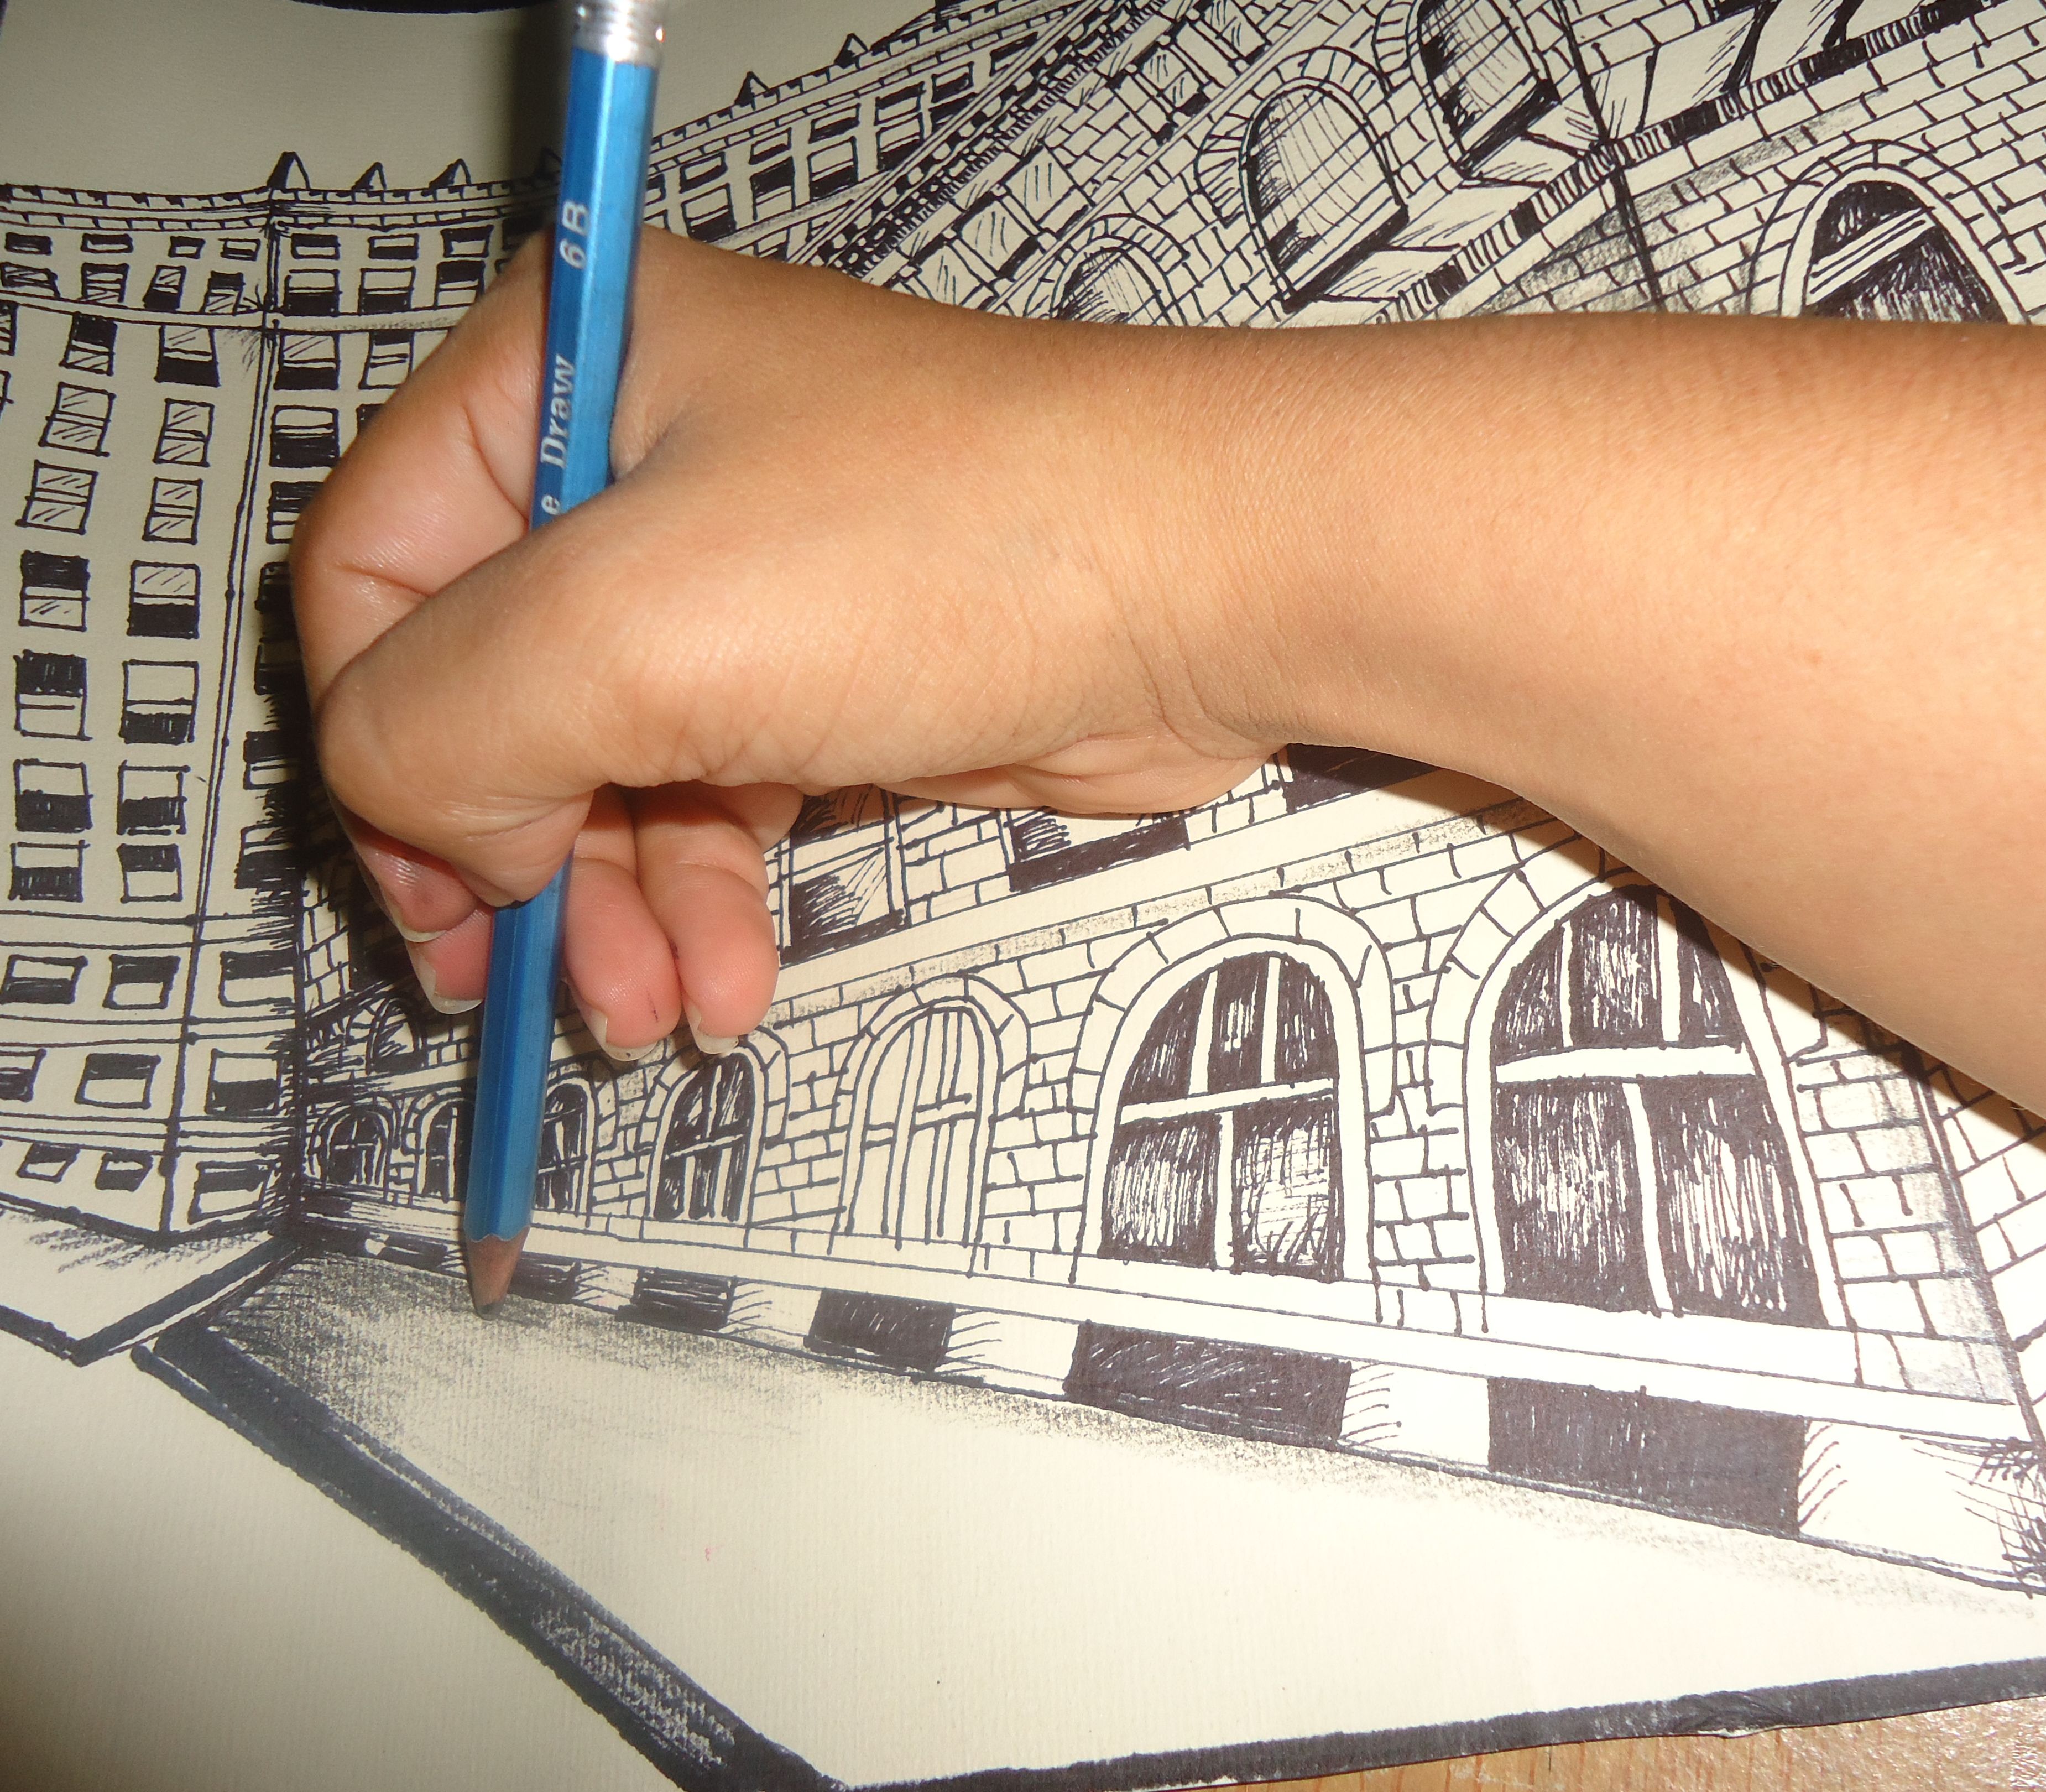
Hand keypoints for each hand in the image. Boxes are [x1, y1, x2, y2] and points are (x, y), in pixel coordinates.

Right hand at [295, 230, 1294, 1055]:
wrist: (1204, 587)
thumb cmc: (951, 546)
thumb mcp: (624, 627)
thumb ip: (442, 722)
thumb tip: (420, 813)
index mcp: (564, 369)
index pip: (373, 568)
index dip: (384, 741)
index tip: (435, 877)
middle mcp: (643, 461)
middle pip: (488, 690)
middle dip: (506, 854)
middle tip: (504, 983)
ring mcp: (744, 574)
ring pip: (605, 769)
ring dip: (613, 909)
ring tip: (650, 1014)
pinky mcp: (830, 671)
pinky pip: (715, 799)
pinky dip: (706, 899)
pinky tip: (730, 983)